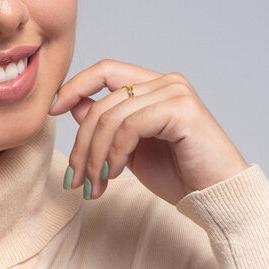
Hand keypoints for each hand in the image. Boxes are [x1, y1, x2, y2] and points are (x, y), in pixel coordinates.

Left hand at [48, 59, 248, 204]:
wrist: (215, 196)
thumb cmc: (180, 176)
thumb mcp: (130, 151)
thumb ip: (108, 127)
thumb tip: (73, 107)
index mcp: (154, 87)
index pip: (105, 71)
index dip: (74, 86)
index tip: (52, 110)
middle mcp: (166, 83)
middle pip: (102, 102)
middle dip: (82, 145)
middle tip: (75, 180)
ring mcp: (175, 93)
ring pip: (112, 117)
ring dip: (96, 156)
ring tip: (94, 186)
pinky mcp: (182, 110)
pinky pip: (130, 126)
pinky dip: (115, 153)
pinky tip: (114, 175)